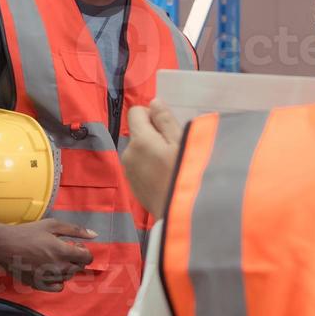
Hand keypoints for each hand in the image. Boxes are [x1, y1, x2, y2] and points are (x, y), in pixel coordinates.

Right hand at [0, 219, 95, 291]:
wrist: (3, 246)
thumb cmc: (27, 233)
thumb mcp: (52, 225)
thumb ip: (75, 230)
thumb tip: (95, 234)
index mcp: (63, 252)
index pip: (86, 258)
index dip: (84, 251)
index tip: (75, 245)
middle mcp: (58, 267)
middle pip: (78, 268)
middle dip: (76, 259)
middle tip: (65, 250)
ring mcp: (48, 278)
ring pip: (68, 277)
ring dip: (67, 269)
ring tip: (55, 259)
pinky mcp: (38, 284)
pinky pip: (57, 288)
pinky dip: (58, 281)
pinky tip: (50, 271)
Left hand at [123, 101, 184, 218]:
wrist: (182, 213)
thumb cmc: (186, 174)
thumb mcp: (182, 143)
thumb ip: (166, 120)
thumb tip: (154, 102)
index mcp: (140, 140)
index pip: (136, 112)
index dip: (152, 114)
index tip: (168, 127)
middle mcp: (128, 153)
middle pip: (138, 131)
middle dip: (153, 134)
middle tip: (174, 147)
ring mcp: (129, 170)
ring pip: (139, 149)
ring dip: (152, 150)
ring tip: (171, 164)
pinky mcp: (133, 185)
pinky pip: (139, 165)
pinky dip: (150, 166)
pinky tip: (164, 176)